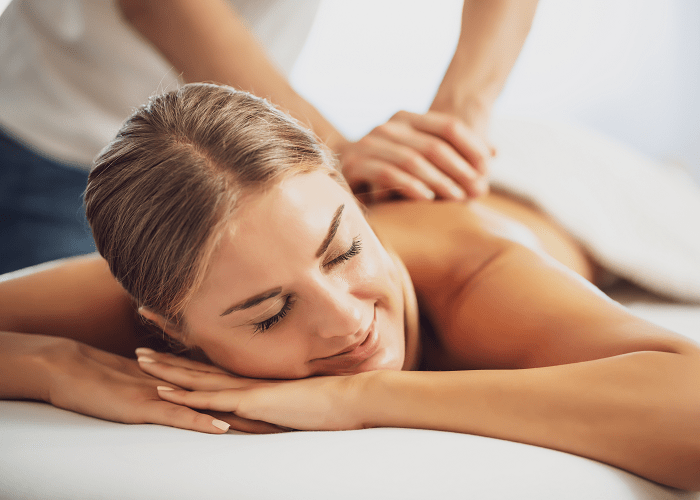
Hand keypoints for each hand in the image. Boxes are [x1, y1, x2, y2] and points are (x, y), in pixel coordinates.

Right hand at [35, 337, 274, 433]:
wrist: (70, 368)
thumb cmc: (105, 382)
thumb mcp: (147, 388)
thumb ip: (171, 390)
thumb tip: (190, 397)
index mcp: (185, 384)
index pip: (227, 392)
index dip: (255, 400)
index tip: (283, 408)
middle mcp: (182, 388)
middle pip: (229, 399)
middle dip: (261, 411)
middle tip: (292, 419)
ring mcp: (167, 395)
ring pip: (211, 407)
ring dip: (240, 418)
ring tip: (272, 428)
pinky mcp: (147, 406)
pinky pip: (179, 415)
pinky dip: (201, 421)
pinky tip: (222, 429)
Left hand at [138, 349, 364, 430]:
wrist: (347, 400)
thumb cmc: (327, 403)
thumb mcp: (293, 405)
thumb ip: (274, 406)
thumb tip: (262, 412)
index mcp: (252, 381)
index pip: (212, 368)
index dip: (188, 359)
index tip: (167, 348)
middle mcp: (245, 380)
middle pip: (198, 367)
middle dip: (167, 358)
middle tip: (139, 347)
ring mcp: (247, 389)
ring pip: (198, 378)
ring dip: (167, 371)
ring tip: (140, 361)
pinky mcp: (251, 402)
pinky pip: (211, 399)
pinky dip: (186, 394)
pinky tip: (164, 391)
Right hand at [339, 110, 492, 202]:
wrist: (338, 179)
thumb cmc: (390, 174)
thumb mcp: (424, 161)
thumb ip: (455, 154)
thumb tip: (494, 153)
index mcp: (405, 117)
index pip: (448, 126)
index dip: (472, 146)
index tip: (488, 168)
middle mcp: (386, 126)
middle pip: (433, 144)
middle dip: (459, 169)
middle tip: (477, 190)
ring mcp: (367, 143)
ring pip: (411, 158)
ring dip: (438, 180)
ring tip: (457, 198)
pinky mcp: (352, 164)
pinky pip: (385, 172)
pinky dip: (408, 185)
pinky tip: (426, 198)